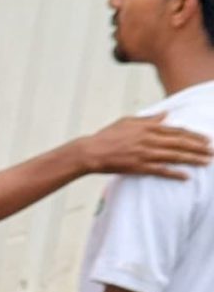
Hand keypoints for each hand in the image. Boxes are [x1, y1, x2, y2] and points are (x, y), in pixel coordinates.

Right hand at [77, 113, 213, 179]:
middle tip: (212, 151)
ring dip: (193, 159)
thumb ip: (149, 119)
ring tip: (207, 161)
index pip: (177, 131)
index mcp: (148, 127)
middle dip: (199, 147)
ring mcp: (145, 154)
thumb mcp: (128, 121)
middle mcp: (150, 140)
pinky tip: (186, 177)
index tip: (206, 139)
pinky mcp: (139, 167)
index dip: (194, 135)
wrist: (90, 152)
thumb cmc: (107, 136)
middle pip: (181, 143)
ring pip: (175, 156)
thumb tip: (166, 115)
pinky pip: (161, 171)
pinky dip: (175, 174)